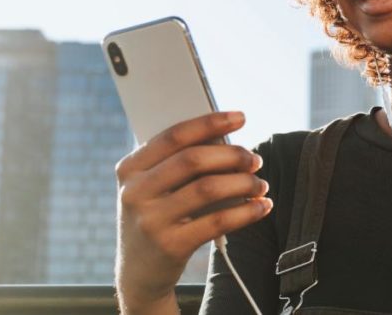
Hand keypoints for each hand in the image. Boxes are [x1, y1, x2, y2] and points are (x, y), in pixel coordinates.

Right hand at [114, 111, 271, 309]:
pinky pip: (218, 221)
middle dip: (232, 155)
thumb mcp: (154, 188)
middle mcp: (134, 192)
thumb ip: (179, 163)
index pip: (174, 135)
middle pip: (193, 159)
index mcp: (130, 168)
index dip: (210, 122)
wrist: (139, 273)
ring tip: (260, 184)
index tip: (240, 117)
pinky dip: (246, 211)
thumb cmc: (157, 217)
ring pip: (208, 188)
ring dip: (243, 183)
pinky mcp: (170, 246)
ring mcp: (150, 221)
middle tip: (255, 160)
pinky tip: (261, 207)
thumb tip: (228, 139)